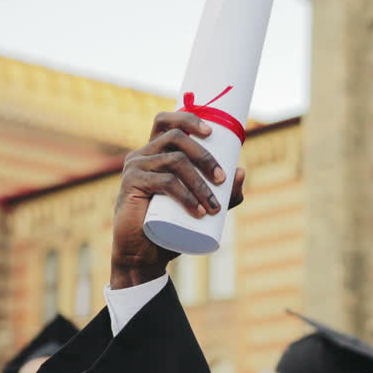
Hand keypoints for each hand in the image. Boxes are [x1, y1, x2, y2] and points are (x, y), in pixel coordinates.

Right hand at [110, 111, 246, 288]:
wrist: (143, 254)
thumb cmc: (170, 227)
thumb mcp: (203, 207)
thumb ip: (225, 193)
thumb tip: (241, 171)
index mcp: (155, 152)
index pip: (166, 121)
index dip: (188, 118)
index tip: (211, 132)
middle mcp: (142, 155)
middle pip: (176, 137)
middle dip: (205, 156)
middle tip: (222, 179)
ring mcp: (135, 168)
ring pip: (175, 161)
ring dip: (200, 183)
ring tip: (213, 207)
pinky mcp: (131, 185)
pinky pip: (165, 182)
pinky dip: (187, 196)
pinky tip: (198, 212)